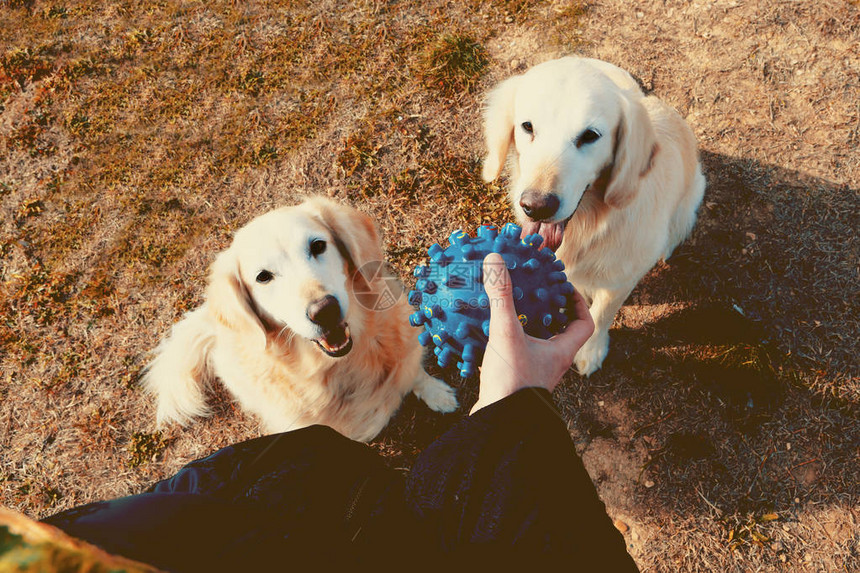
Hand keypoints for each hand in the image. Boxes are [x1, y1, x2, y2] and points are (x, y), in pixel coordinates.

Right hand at [471, 253, 593, 414]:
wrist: (499, 424)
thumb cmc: (512, 381)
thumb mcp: (506, 333)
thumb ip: (501, 296)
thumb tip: (495, 259)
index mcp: (562, 352)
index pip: (584, 324)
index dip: (578, 303)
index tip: (565, 287)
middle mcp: (553, 365)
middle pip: (561, 333)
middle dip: (550, 312)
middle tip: (536, 294)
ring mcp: (535, 375)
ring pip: (539, 346)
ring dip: (529, 328)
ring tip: (511, 311)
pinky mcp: (516, 383)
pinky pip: (518, 357)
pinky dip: (508, 344)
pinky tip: (488, 335)